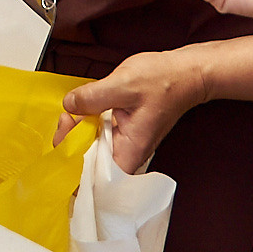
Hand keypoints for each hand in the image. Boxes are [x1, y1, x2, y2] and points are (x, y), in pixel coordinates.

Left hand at [56, 49, 204, 173]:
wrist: (186, 74)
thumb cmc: (165, 82)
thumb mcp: (122, 84)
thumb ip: (91, 97)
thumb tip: (69, 105)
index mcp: (128, 152)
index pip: (91, 177)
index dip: (70, 160)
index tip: (66, 133)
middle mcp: (127, 155)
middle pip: (87, 163)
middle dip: (70, 141)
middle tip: (67, 116)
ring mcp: (125, 145)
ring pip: (91, 149)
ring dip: (77, 132)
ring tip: (73, 112)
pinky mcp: (123, 134)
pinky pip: (98, 137)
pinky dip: (88, 125)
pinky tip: (84, 110)